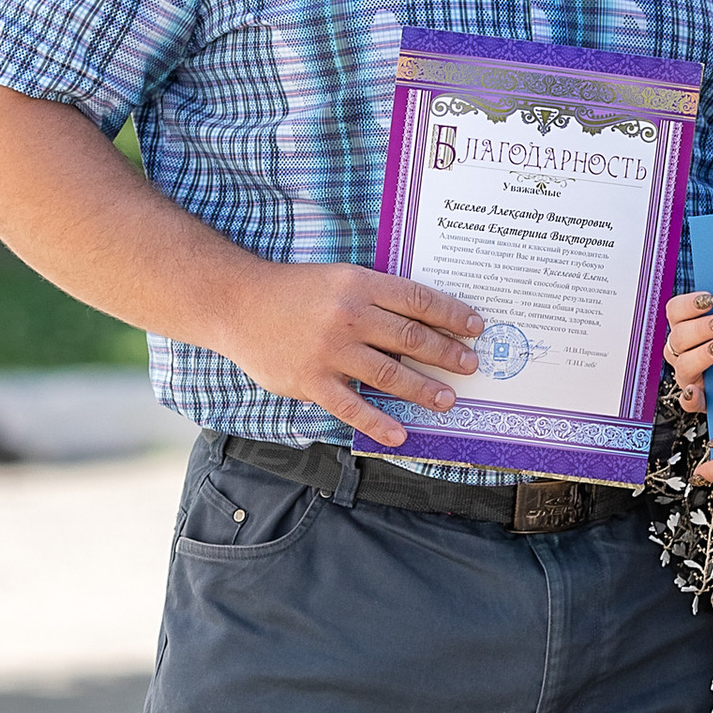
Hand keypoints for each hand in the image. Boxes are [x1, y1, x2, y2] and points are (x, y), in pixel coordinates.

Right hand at [214, 258, 481, 448]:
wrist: (237, 303)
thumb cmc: (293, 291)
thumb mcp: (338, 278)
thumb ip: (375, 297)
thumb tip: (423, 319)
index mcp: (358, 285)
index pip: (417, 300)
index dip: (451, 314)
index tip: (475, 327)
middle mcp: (348, 316)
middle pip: (410, 338)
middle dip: (446, 353)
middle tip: (470, 365)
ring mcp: (329, 352)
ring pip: (389, 374)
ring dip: (423, 389)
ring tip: (447, 399)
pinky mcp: (311, 381)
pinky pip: (352, 407)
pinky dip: (378, 422)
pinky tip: (400, 434)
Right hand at [665, 288, 712, 415]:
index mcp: (687, 328)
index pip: (675, 311)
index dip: (689, 303)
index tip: (712, 298)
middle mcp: (682, 352)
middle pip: (678, 336)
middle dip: (701, 328)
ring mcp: (689, 377)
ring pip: (683, 365)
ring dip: (701, 354)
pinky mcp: (699, 401)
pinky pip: (687, 402)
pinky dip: (690, 397)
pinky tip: (697, 391)